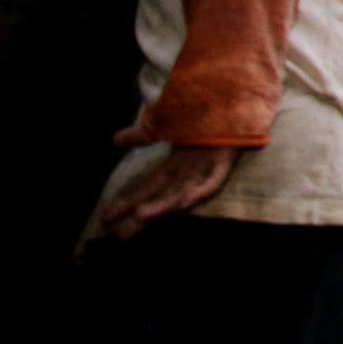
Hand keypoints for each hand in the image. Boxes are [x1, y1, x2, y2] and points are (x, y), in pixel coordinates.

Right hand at [100, 119, 239, 238]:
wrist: (237, 108)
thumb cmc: (204, 121)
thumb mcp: (167, 125)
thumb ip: (142, 135)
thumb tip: (115, 140)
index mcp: (175, 167)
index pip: (146, 188)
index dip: (126, 203)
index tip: (104, 218)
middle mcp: (188, 173)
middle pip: (160, 197)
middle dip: (140, 216)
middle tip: (119, 235)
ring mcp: (207, 170)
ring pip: (183, 192)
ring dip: (165, 206)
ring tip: (142, 217)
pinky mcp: (225, 163)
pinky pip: (212, 180)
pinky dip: (201, 190)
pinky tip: (188, 200)